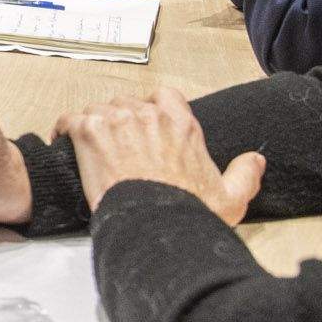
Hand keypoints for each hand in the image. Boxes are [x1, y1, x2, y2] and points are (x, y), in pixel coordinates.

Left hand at [54, 87, 265, 223]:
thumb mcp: (231, 198)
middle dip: (119, 120)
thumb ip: (245, 175)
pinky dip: (64, 129)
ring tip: (90, 148)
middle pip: (126, 103)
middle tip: (114, 144)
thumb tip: (257, 160)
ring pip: (98, 110)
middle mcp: (149, 114)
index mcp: (181, 124)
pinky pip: (69, 120)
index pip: (165, 97)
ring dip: (93, 126)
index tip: (146, 124)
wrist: (155, 225)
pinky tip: (65, 142)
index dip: (152, 108)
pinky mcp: (90, 131)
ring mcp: (117, 119)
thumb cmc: (188, 213)